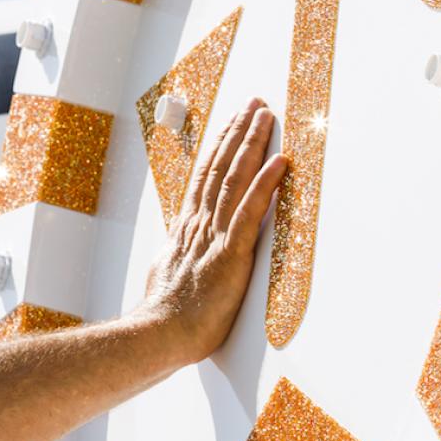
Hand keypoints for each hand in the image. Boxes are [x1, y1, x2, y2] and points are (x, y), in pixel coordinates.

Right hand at [139, 98, 288, 363]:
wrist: (159, 335)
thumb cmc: (165, 317)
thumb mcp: (169, 275)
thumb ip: (179, 254)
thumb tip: (178, 246)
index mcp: (187, 230)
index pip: (205, 178)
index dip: (220, 148)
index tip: (231, 124)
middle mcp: (200, 225)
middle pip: (221, 168)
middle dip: (239, 132)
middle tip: (255, 104)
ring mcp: (215, 237)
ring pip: (235, 179)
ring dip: (253, 145)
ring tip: (267, 117)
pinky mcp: (231, 254)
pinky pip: (251, 211)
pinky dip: (266, 184)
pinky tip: (281, 162)